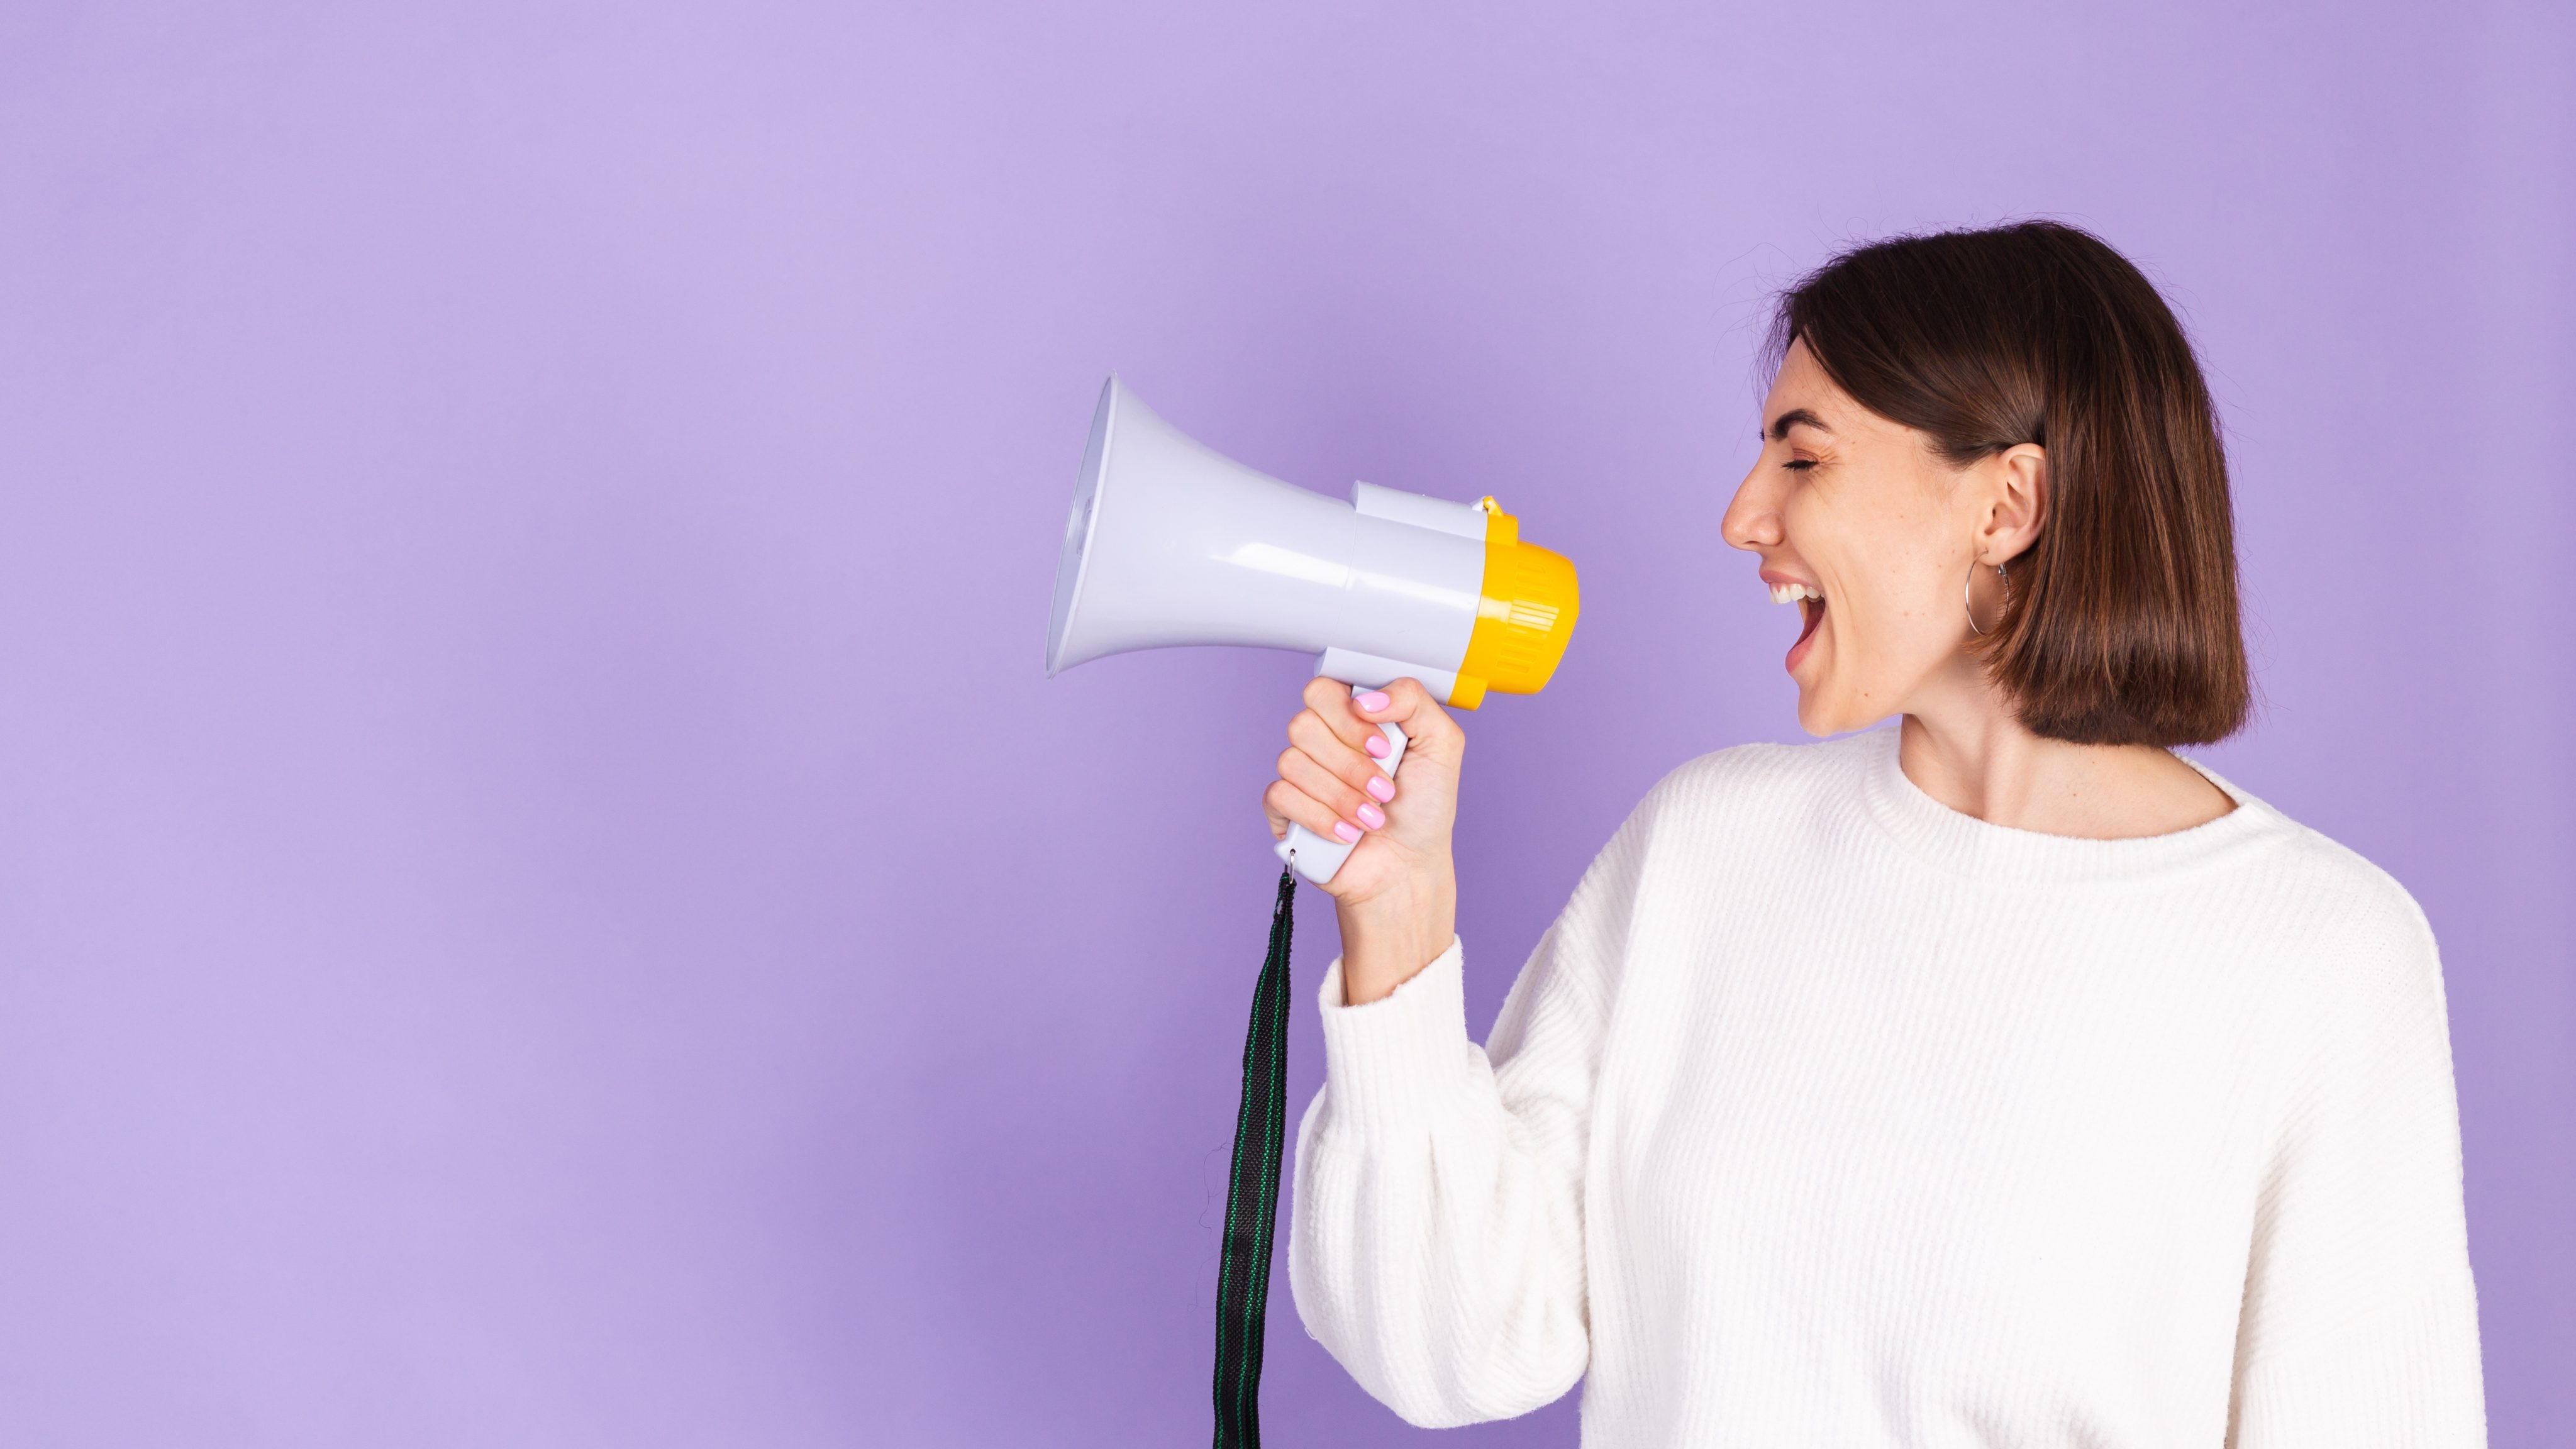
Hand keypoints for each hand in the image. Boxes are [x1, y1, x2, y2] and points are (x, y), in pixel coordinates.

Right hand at [1261, 676, 1460, 1002]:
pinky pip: (1281, 796)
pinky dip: (1320, 817)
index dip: (1348, 716)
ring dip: (1342, 796)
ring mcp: (1299, 774)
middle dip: (1351, 764)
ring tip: (1373, 818)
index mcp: (1353, 716)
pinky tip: (1346, 833)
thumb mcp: (1441, 744)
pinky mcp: (1284, 810)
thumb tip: (1365, 697)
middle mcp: (1322, 740)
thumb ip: (1412, 700)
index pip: (1323, 689)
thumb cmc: (1425, 807)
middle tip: (1385, 789)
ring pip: (1292, 761)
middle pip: (1303, 724)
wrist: (1409, 867)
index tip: (1382, 745)